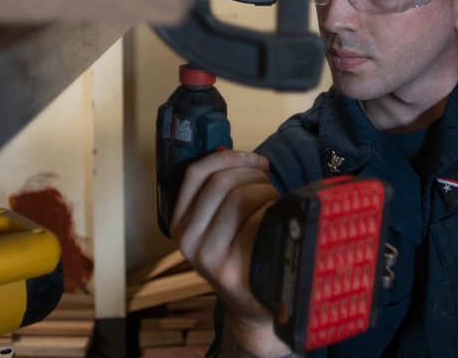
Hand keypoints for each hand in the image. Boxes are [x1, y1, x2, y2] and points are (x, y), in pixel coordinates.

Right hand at [170, 149, 292, 356]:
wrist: (253, 305)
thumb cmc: (242, 253)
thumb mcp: (218, 223)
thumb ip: (219, 190)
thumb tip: (232, 152)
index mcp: (180, 222)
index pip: (196, 173)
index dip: (228, 157)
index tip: (255, 159)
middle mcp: (188, 240)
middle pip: (223, 182)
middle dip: (254, 176)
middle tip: (269, 188)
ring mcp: (207, 257)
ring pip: (240, 197)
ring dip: (266, 193)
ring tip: (273, 205)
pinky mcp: (231, 269)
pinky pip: (256, 221)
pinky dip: (272, 212)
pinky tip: (278, 221)